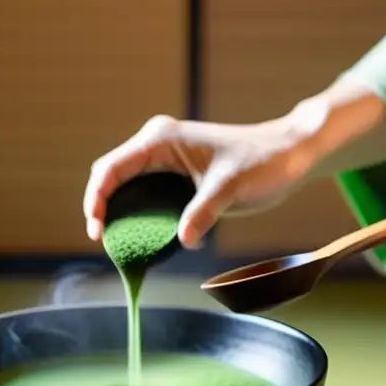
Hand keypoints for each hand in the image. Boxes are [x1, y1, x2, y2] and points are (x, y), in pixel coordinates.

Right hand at [83, 78, 385, 248]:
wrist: (288, 156)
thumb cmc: (261, 163)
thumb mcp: (231, 188)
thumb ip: (204, 212)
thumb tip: (182, 240)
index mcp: (161, 139)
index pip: (111, 167)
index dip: (97, 198)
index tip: (96, 229)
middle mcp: (157, 147)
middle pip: (111, 178)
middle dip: (103, 210)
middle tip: (104, 244)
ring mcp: (165, 162)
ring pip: (127, 189)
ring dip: (121, 216)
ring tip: (121, 246)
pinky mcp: (176, 178)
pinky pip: (147, 198)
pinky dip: (142, 218)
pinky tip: (146, 241)